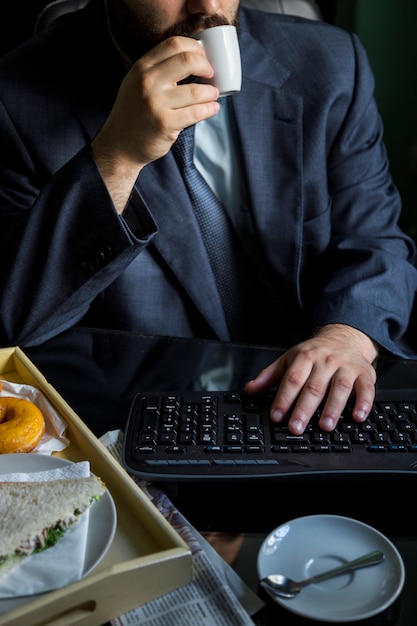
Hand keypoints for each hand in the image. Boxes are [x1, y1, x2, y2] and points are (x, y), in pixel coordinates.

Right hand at [92, 36, 219, 211]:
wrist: (119, 145)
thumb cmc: (134, 113)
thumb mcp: (136, 83)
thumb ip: (157, 70)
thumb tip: (193, 59)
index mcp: (142, 68)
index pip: (174, 44)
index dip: (195, 48)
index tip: (202, 57)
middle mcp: (147, 82)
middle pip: (188, 61)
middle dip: (206, 66)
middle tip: (210, 75)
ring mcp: (156, 104)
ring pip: (196, 91)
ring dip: (211, 92)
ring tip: (213, 95)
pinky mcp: (165, 124)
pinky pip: (195, 113)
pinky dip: (209, 109)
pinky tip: (212, 108)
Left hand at [245, 324, 377, 434]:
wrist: (345, 336)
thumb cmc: (315, 353)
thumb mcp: (289, 359)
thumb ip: (269, 376)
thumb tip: (249, 390)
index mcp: (305, 357)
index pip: (292, 379)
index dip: (284, 398)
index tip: (276, 415)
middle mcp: (326, 361)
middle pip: (314, 386)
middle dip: (304, 409)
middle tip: (296, 427)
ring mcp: (346, 367)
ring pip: (340, 387)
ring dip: (333, 408)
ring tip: (324, 426)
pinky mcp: (365, 374)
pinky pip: (366, 389)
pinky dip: (364, 403)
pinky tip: (358, 416)